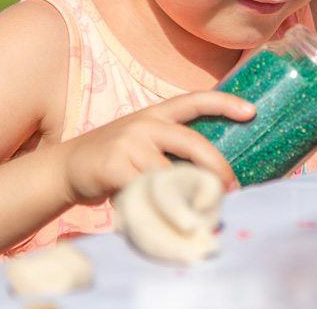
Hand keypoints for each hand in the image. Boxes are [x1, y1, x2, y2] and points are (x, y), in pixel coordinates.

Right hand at [62, 92, 254, 205]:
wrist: (65, 167)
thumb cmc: (115, 157)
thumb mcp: (142, 140)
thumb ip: (170, 148)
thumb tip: (213, 173)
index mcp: (156, 113)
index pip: (195, 100)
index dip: (225, 103)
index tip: (251, 111)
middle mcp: (144, 124)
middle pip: (192, 142)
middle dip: (217, 167)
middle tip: (232, 188)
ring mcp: (128, 143)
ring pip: (171, 174)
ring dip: (186, 197)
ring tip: (197, 214)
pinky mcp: (114, 166)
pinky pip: (147, 191)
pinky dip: (157, 206)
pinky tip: (160, 216)